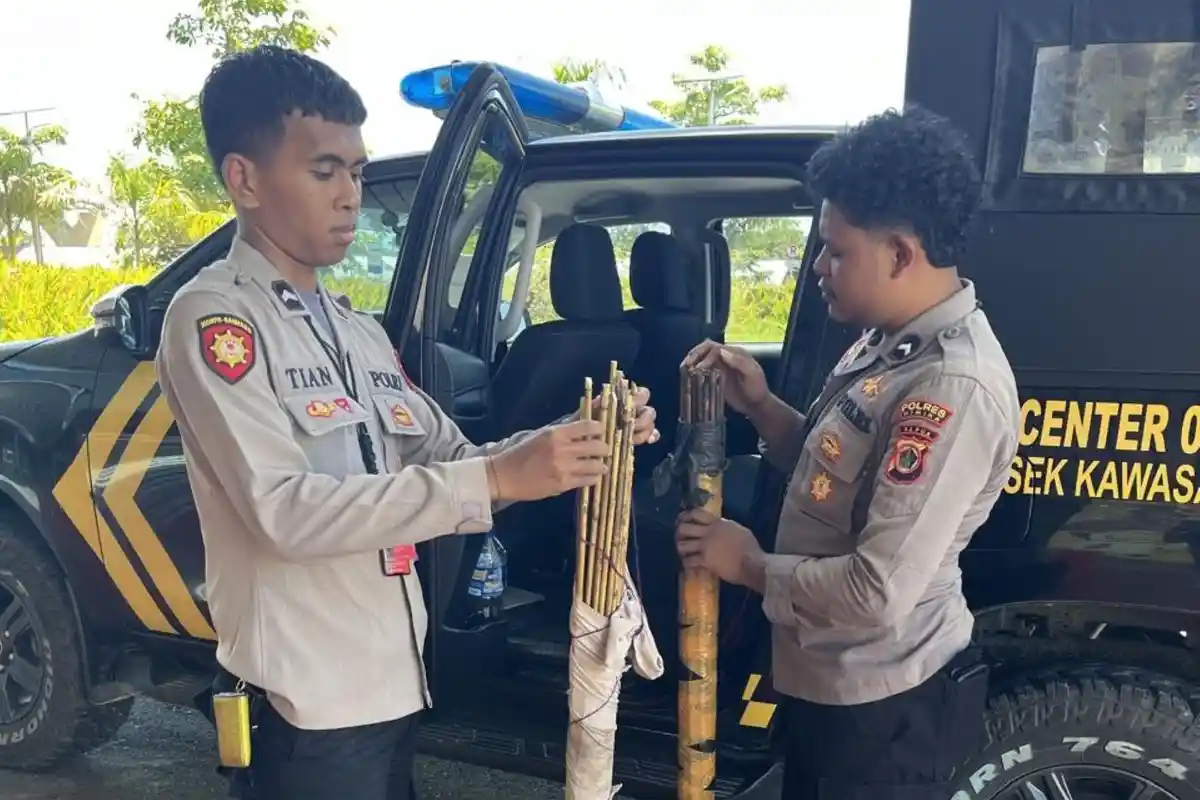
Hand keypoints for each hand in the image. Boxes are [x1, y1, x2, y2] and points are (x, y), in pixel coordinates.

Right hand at [488, 420, 609, 502]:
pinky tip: (591, 476)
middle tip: (603, 451)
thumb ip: (568, 425)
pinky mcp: (562, 484)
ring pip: (597, 465)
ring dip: (601, 465)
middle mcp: (561, 449)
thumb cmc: (524, 452)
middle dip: (605, 448)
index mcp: (556, 433)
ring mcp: (563, 468)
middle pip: (598, 446)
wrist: (504, 475)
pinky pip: (588, 480)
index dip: (600, 429)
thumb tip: (591, 409)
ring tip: (600, 465)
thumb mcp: (544, 433)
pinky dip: (594, 478)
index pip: (590, 426)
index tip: (601, 432)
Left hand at [590, 385, 659, 445]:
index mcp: (624, 399)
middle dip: (643, 420)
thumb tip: (602, 398)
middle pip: (649, 411)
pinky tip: (648, 441)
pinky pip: (652, 435)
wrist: (582, 438)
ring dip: (644, 432)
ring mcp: (638, 423)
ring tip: (632, 439)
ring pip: (651, 424)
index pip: (642, 394)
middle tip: (632, 427)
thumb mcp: (587, 411)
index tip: (630, 406)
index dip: (639, 400)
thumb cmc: (585, 421)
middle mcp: (634, 409)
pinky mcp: (639, 436)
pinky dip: (651, 437)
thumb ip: (596, 404)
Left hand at [675, 508, 763, 584]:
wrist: (752, 563)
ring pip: (683, 545)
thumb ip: (726, 527)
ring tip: (684, 552)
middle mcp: (708, 533)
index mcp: (718, 523)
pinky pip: (689, 561)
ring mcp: (705, 547)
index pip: (696, 513)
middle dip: (679, 533)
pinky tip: (688, 565)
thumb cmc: (750, 547)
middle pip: (684, 528)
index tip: (682, 519)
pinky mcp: (705, 561)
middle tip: (680, 538)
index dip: (686, 515)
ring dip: (681, 548)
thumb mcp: (738, 530)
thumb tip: (719, 526)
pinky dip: (687, 563)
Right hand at [682, 340, 769, 415]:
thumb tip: (722, 351)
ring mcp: (721, 366)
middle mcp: (727, 356)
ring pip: (703, 357)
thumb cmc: (756, 389)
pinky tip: (688, 374)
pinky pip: (703, 368)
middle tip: (687, 364)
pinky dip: (695, 369)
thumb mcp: (752, 375)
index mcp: (736, 353)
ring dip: (693, 359)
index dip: (706, 356)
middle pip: (707, 348)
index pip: (716, 348)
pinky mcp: (716, 375)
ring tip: (684, 367)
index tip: (700, 367)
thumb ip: (739, 362)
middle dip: (696, 354)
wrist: (756, 405)